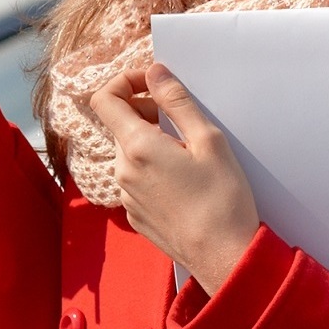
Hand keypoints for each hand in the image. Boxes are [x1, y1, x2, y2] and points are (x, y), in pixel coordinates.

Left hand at [86, 64, 261, 294]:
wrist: (224, 257)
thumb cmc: (222, 199)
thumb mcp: (207, 139)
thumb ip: (176, 101)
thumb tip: (154, 72)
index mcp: (136, 147)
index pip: (104, 99)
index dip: (125, 81)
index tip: (153, 84)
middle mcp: (122, 171)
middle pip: (119, 125)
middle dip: (144, 112)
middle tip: (180, 119)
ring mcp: (126, 196)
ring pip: (128, 153)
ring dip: (150, 142)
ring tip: (187, 153)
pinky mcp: (135, 215)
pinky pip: (135, 180)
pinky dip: (152, 168)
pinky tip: (183, 181)